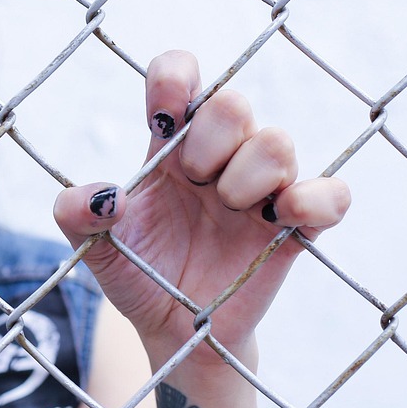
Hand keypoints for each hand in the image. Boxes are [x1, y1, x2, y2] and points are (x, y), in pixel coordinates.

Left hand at [52, 51, 349, 368]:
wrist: (173, 330)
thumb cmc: (138, 273)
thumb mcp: (92, 247)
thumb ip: (74, 214)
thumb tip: (105, 195)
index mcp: (170, 146)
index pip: (180, 77)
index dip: (175, 77)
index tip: (162, 116)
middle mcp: (220, 156)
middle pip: (232, 103)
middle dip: (209, 141)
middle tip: (193, 182)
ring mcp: (262, 188)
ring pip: (278, 142)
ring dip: (247, 177)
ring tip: (226, 209)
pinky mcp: (298, 226)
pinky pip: (332, 194)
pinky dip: (314, 199)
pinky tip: (280, 217)